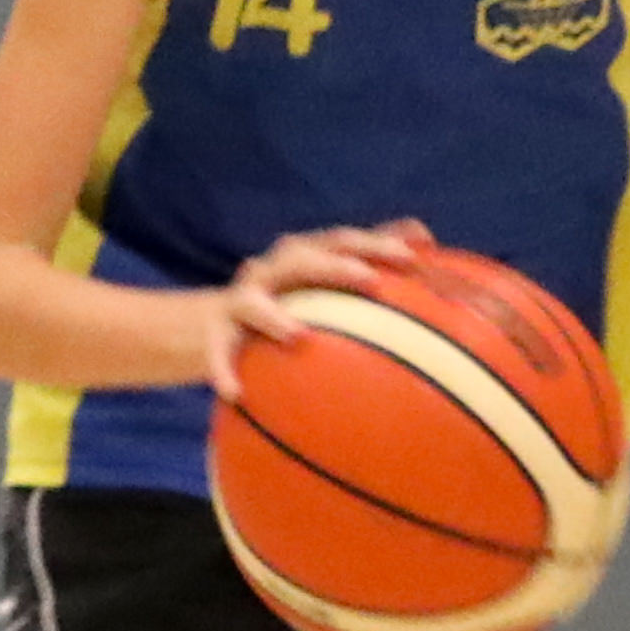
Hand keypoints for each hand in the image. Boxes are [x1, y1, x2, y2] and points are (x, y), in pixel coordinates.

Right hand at [201, 220, 431, 397]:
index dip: (375, 242)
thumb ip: (369, 260)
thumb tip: (424, 236)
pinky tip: (235, 394)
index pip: (341, 241)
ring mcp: (239, 301)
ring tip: (298, 336)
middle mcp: (270, 271)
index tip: (414, 256)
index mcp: (302, 257)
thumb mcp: (322, 283)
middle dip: (334, 266)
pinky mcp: (211, 335)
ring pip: (253, 302)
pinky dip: (224, 371)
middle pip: (300, 259)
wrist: (205, 327)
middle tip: (370, 279)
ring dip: (274, 317)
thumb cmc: (284, 305)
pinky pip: (217, 353)